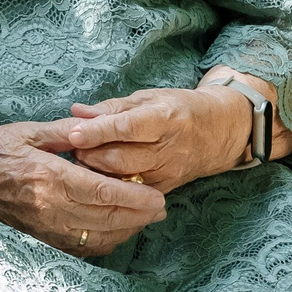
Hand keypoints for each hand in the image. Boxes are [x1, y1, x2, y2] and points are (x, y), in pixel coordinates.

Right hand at [0, 119, 165, 256]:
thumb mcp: (28, 130)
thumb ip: (66, 131)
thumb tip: (99, 128)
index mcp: (47, 175)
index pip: (102, 193)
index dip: (135, 197)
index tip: (158, 195)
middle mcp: (48, 205)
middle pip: (107, 218)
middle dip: (140, 215)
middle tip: (161, 207)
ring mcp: (44, 224)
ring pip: (99, 235)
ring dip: (127, 229)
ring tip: (144, 217)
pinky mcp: (41, 235)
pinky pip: (82, 246)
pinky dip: (105, 241)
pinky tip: (116, 229)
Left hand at [60, 85, 251, 195]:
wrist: (220, 131)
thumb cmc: (178, 109)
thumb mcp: (148, 99)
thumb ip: (111, 107)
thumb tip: (77, 112)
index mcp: (164, 118)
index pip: (126, 128)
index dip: (97, 132)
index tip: (73, 133)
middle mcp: (168, 148)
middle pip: (121, 159)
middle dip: (90, 155)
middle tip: (72, 148)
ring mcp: (169, 172)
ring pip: (124, 179)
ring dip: (97, 172)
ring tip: (82, 160)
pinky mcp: (166, 188)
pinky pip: (133, 193)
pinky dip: (112, 186)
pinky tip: (97, 178)